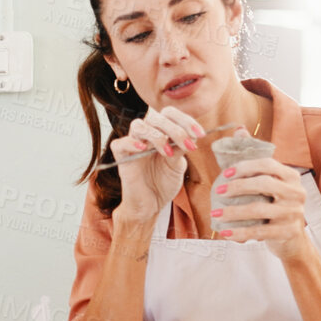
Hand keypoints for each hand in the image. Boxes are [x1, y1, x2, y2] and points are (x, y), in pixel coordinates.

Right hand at [110, 106, 202, 225]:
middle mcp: (146, 136)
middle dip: (176, 130)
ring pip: (138, 125)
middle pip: (156, 117)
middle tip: (188, 146)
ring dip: (157, 136)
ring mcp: (132, 146)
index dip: (186, 120)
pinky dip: (131, 143)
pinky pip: (120, 143)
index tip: (201, 134)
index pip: (170, 114)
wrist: (150, 206)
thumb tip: (190, 135)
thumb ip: (181, 148)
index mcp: (161, 133)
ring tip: (168, 153)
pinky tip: (144, 149)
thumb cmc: (163, 184)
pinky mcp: (121, 158)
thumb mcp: (178, 164)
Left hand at [214, 157, 312, 261]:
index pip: (268, 164)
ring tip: (215, 213)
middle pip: (265, 184)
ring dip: (233, 212)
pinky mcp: (288, 231)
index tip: (224, 173)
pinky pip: (259, 231)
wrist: (292, 238)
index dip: (245, 166)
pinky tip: (225, 232)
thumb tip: (239, 130)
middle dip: (238, 186)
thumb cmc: (275, 204)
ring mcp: (294, 213)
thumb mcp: (269, 182)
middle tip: (218, 191)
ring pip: (259, 209)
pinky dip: (240, 232)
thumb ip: (254, 159)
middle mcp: (296, 193)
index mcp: (291, 177)